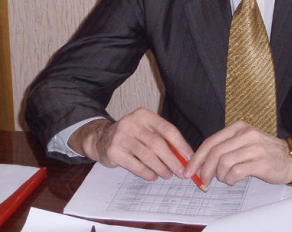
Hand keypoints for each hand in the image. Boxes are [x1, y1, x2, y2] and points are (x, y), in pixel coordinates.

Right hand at [68, 107, 192, 180]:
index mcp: (145, 115)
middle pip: (158, 143)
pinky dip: (146, 172)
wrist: (101, 139)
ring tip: (167, 175)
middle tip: (181, 171)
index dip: (181, 144)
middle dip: (172, 160)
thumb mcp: (146, 130)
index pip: (167, 129)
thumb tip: (184, 156)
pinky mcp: (113, 151)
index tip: (189, 158)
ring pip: (147, 155)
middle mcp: (132, 122)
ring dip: (161, 168)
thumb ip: (163, 139)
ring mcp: (121, 136)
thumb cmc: (132, 135)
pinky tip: (153, 176)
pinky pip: (135, 165)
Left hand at [183, 122, 291, 186]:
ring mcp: (254, 147)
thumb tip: (200, 163)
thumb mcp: (244, 142)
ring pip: (224, 163)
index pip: (211, 141)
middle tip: (203, 181)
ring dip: (220, 176)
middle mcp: (246, 134)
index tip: (189, 170)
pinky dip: (230, 179)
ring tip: (226, 178)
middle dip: (204, 170)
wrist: (291, 158)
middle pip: (215, 153)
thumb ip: (225, 148)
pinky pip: (236, 172)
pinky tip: (234, 180)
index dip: (197, 157)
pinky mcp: (260, 162)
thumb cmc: (264, 152)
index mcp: (239, 127)